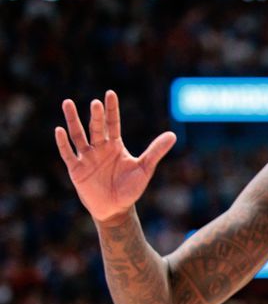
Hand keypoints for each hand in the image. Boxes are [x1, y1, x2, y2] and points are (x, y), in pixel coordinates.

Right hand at [54, 90, 175, 222]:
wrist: (116, 209)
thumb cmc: (130, 189)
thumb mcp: (144, 169)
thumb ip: (156, 151)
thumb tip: (173, 135)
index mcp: (115, 146)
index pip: (113, 124)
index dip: (111, 110)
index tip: (110, 94)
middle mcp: (99, 148)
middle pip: (96, 128)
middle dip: (96, 116)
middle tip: (96, 103)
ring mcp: (86, 158)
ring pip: (78, 135)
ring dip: (73, 121)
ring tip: (68, 103)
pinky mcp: (76, 169)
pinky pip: (68, 154)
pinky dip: (63, 143)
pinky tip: (59, 130)